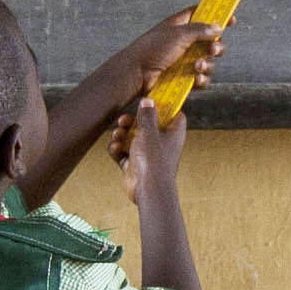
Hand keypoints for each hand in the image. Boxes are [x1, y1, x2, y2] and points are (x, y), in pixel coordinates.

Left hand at [93, 11, 225, 111]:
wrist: (136, 74)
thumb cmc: (152, 49)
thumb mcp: (178, 34)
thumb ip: (200, 30)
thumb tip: (218, 28)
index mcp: (180, 25)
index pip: (201, 15)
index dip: (216, 16)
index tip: (231, 19)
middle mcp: (183, 42)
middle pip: (210, 42)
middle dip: (216, 47)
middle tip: (213, 51)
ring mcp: (183, 60)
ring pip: (208, 62)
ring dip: (207, 65)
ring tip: (197, 66)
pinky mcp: (183, 78)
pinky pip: (201, 78)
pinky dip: (201, 79)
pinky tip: (195, 79)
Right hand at [113, 83, 189, 203]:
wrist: (148, 190)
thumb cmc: (154, 160)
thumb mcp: (149, 131)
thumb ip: (147, 115)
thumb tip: (148, 101)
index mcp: (173, 134)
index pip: (175, 115)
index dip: (165, 106)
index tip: (153, 99)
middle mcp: (161, 143)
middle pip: (147, 125)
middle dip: (133, 121)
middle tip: (125, 120)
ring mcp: (147, 155)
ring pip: (133, 138)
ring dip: (122, 135)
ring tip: (118, 135)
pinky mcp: (135, 165)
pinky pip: (123, 153)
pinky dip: (118, 149)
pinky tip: (115, 148)